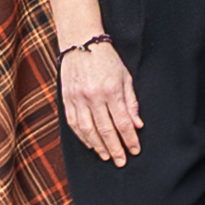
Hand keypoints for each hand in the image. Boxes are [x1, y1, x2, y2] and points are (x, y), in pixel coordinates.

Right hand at [57, 37, 141, 168]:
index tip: (134, 150)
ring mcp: (77, 99)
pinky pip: (74, 124)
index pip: (122, 122)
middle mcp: (93, 96)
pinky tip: (90, 145)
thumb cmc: (107, 60)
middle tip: (121, 161)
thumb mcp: (125, 77)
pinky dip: (82, 137)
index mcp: (111, 90)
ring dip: (98, 146)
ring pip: (88, 130)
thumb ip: (131, 102)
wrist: (81, 43)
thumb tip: (137, 125)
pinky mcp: (66, 99)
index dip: (129, 139)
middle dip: (115, 148)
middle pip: (105, 130)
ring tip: (107, 156)